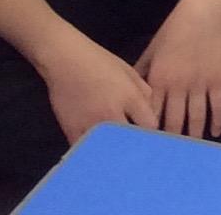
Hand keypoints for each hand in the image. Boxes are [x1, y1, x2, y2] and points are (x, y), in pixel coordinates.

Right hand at [39, 35, 158, 145]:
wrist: (65, 59)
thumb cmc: (99, 62)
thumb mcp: (128, 71)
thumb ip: (143, 92)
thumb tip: (152, 112)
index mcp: (130, 97)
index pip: (150, 125)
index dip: (154, 133)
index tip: (154, 139)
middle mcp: (112, 113)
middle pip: (131, 141)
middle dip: (137, 148)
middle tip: (140, 154)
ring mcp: (91, 123)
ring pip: (109, 150)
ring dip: (115, 155)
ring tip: (121, 160)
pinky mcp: (72, 130)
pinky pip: (86, 150)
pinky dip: (93, 154)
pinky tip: (98, 157)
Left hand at [136, 0, 220, 137]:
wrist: (201, 14)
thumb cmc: (173, 30)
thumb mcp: (152, 49)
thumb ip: (141, 71)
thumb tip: (128, 89)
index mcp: (159, 80)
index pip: (152, 113)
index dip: (149, 131)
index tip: (147, 146)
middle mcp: (178, 86)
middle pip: (173, 121)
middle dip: (170, 140)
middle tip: (168, 155)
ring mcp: (200, 84)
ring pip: (196, 117)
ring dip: (193, 135)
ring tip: (191, 150)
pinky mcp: (218, 80)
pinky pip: (218, 106)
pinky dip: (217, 121)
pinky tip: (215, 133)